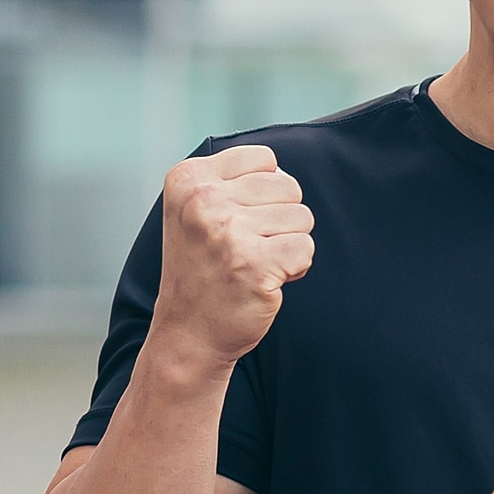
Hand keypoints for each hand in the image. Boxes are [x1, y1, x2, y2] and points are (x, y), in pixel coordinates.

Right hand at [152, 145, 314, 369]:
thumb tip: (283, 171)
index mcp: (188, 178)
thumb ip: (234, 182)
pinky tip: (266, 280)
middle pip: (289, 187)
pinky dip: (295, 268)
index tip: (236, 222)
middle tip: (246, 250)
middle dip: (280, 221)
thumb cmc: (203, 270)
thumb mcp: (197, 211)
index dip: (265, 193)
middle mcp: (203, 200)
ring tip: (254, 264)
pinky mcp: (252, 264)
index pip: (265, 160)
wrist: (188, 334)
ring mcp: (227, 232)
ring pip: (302, 217)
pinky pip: (306, 248)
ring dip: (288, 245)